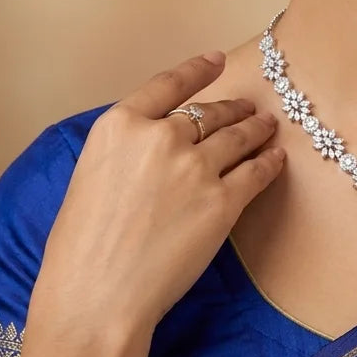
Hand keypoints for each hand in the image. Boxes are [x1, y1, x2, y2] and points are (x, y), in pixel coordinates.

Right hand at [31, 52, 283, 338]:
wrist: (96, 297)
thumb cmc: (81, 248)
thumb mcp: (91, 175)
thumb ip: (127, 149)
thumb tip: (157, 140)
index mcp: (120, 126)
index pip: (169, 84)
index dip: (197, 69)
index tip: (216, 59)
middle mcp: (161, 137)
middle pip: (209, 112)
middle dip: (233, 109)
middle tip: (248, 109)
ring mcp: (196, 167)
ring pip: (238, 136)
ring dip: (256, 128)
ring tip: (268, 126)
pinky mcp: (223, 201)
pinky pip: (256, 172)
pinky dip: (269, 162)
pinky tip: (275, 159)